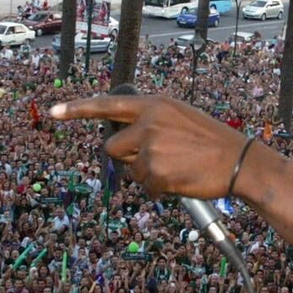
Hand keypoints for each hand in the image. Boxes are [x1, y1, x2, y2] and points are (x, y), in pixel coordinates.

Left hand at [49, 94, 245, 200]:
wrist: (238, 161)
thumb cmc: (211, 141)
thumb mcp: (179, 116)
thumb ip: (150, 120)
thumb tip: (124, 137)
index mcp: (153, 104)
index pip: (107, 104)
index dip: (77, 109)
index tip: (53, 112)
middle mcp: (148, 121)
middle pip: (112, 147)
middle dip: (127, 158)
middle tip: (158, 159)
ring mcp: (150, 147)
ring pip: (128, 170)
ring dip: (146, 175)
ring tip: (176, 167)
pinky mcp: (155, 171)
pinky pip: (144, 187)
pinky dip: (159, 189)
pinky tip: (180, 180)